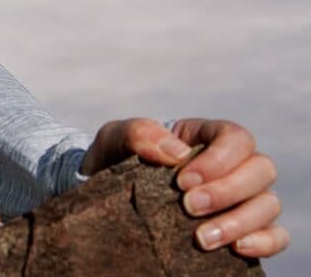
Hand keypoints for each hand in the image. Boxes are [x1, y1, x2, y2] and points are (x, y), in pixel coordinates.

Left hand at [81, 117, 287, 258]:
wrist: (106, 200)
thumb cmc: (114, 161)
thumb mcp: (115, 139)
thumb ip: (138, 133)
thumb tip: (175, 153)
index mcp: (205, 137)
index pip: (235, 138)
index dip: (219, 159)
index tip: (183, 180)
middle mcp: (231, 166)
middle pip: (260, 170)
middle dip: (228, 191)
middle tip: (189, 207)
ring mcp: (242, 198)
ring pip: (268, 204)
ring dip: (240, 221)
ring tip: (202, 238)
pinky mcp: (244, 229)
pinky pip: (275, 235)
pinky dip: (263, 242)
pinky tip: (236, 249)